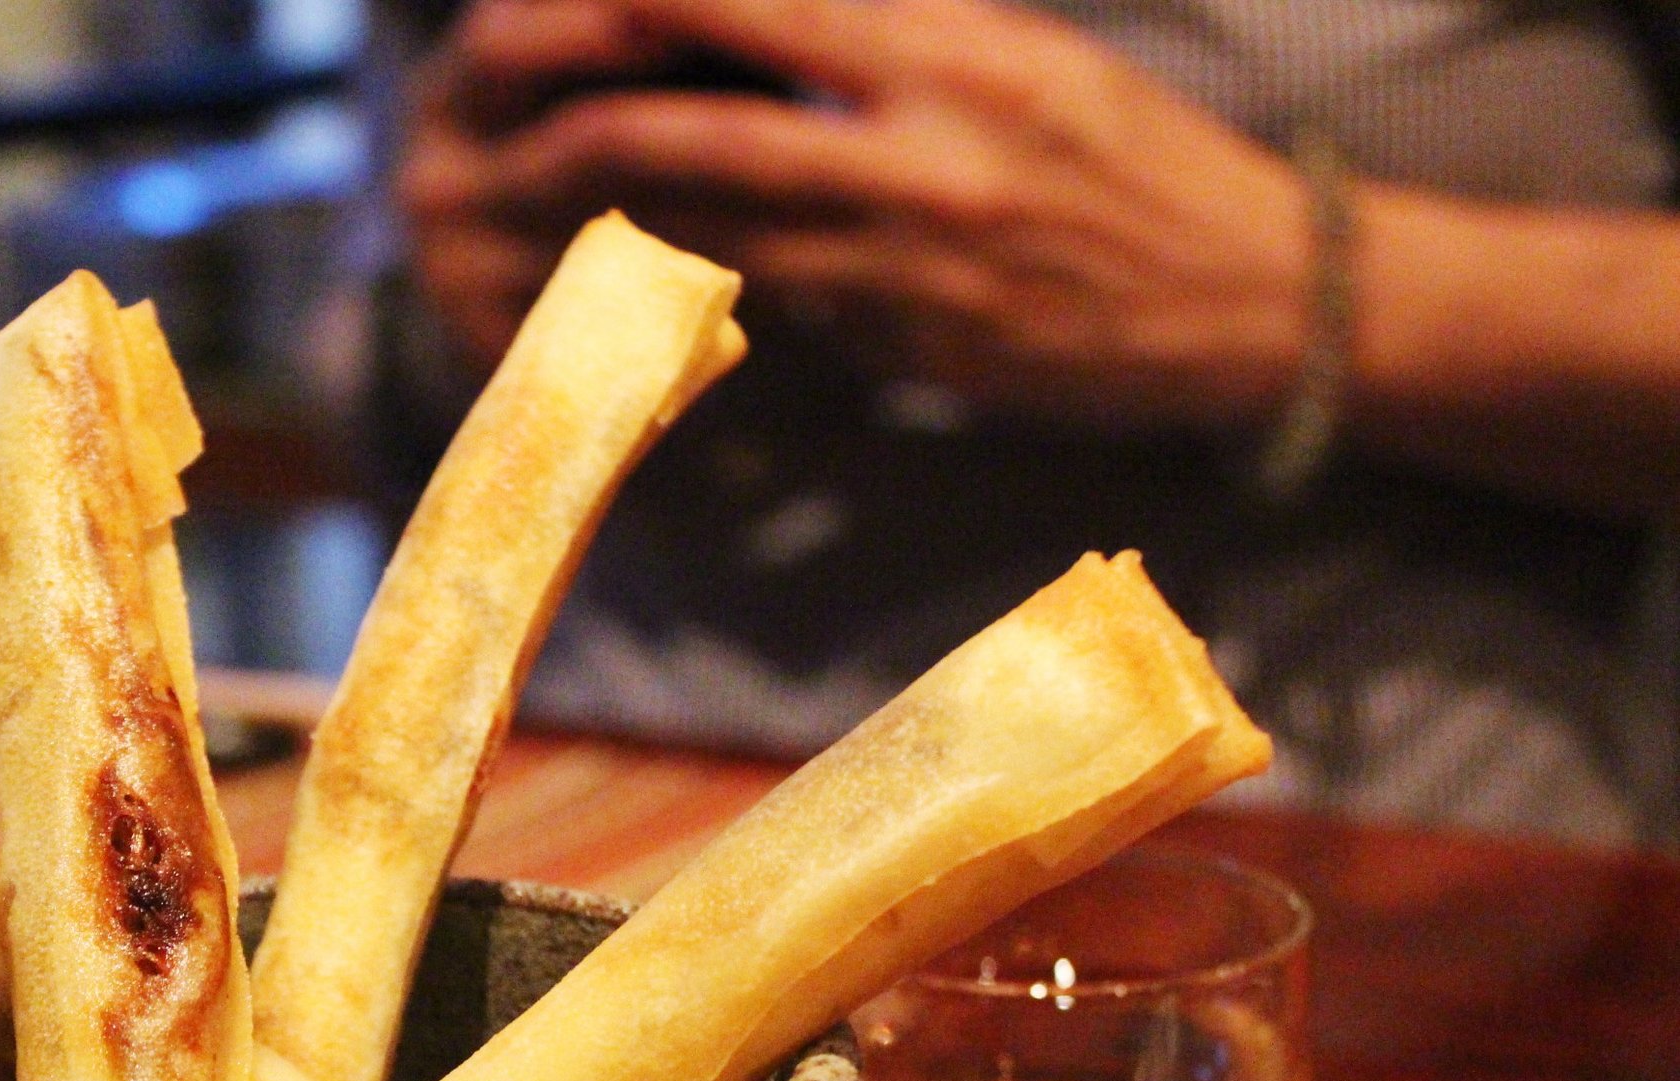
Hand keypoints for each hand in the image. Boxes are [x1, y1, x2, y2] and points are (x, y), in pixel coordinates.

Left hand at [402, 0, 1315, 428]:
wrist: (1255, 298)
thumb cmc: (1138, 157)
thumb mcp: (1029, 56)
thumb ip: (900, 33)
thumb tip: (766, 23)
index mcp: (961, 59)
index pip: (766, 6)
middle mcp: (928, 160)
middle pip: (711, 134)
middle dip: (598, 124)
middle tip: (520, 114)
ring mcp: (913, 269)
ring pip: (724, 236)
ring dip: (628, 218)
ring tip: (551, 195)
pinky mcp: (910, 351)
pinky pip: (782, 308)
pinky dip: (711, 285)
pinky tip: (656, 273)